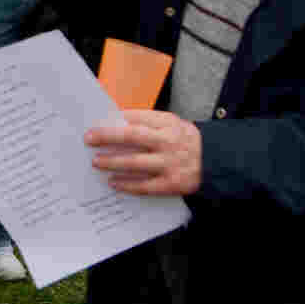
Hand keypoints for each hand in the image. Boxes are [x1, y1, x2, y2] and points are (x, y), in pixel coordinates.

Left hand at [84, 111, 201, 196]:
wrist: (216, 161)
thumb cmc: (186, 140)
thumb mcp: (172, 124)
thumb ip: (148, 123)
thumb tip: (116, 122)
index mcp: (167, 124)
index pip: (136, 117)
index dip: (115, 119)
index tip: (95, 121)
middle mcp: (167, 142)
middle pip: (132, 136)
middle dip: (107, 136)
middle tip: (88, 138)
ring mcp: (169, 163)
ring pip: (134, 162)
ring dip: (112, 161)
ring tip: (96, 162)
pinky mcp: (171, 183)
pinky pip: (144, 186)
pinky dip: (126, 185)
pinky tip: (113, 182)